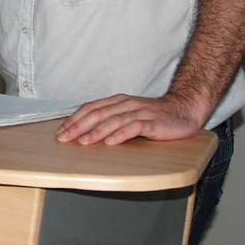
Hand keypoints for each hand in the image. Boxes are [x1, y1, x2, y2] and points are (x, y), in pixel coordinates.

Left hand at [55, 92, 208, 145]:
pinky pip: (134, 128)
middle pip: (97, 114)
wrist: (184, 109)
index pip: (90, 108)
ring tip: (83, 141)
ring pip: (113, 120)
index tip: (60, 131)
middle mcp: (126, 104)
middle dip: (78, 126)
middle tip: (64, 137)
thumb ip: (110, 119)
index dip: (74, 119)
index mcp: (117, 102)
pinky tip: (111, 143)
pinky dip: (121, 135)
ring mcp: (139, 112)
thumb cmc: (154, 115)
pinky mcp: (152, 122)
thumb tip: (85, 131)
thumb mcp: (128, 114)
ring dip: (96, 131)